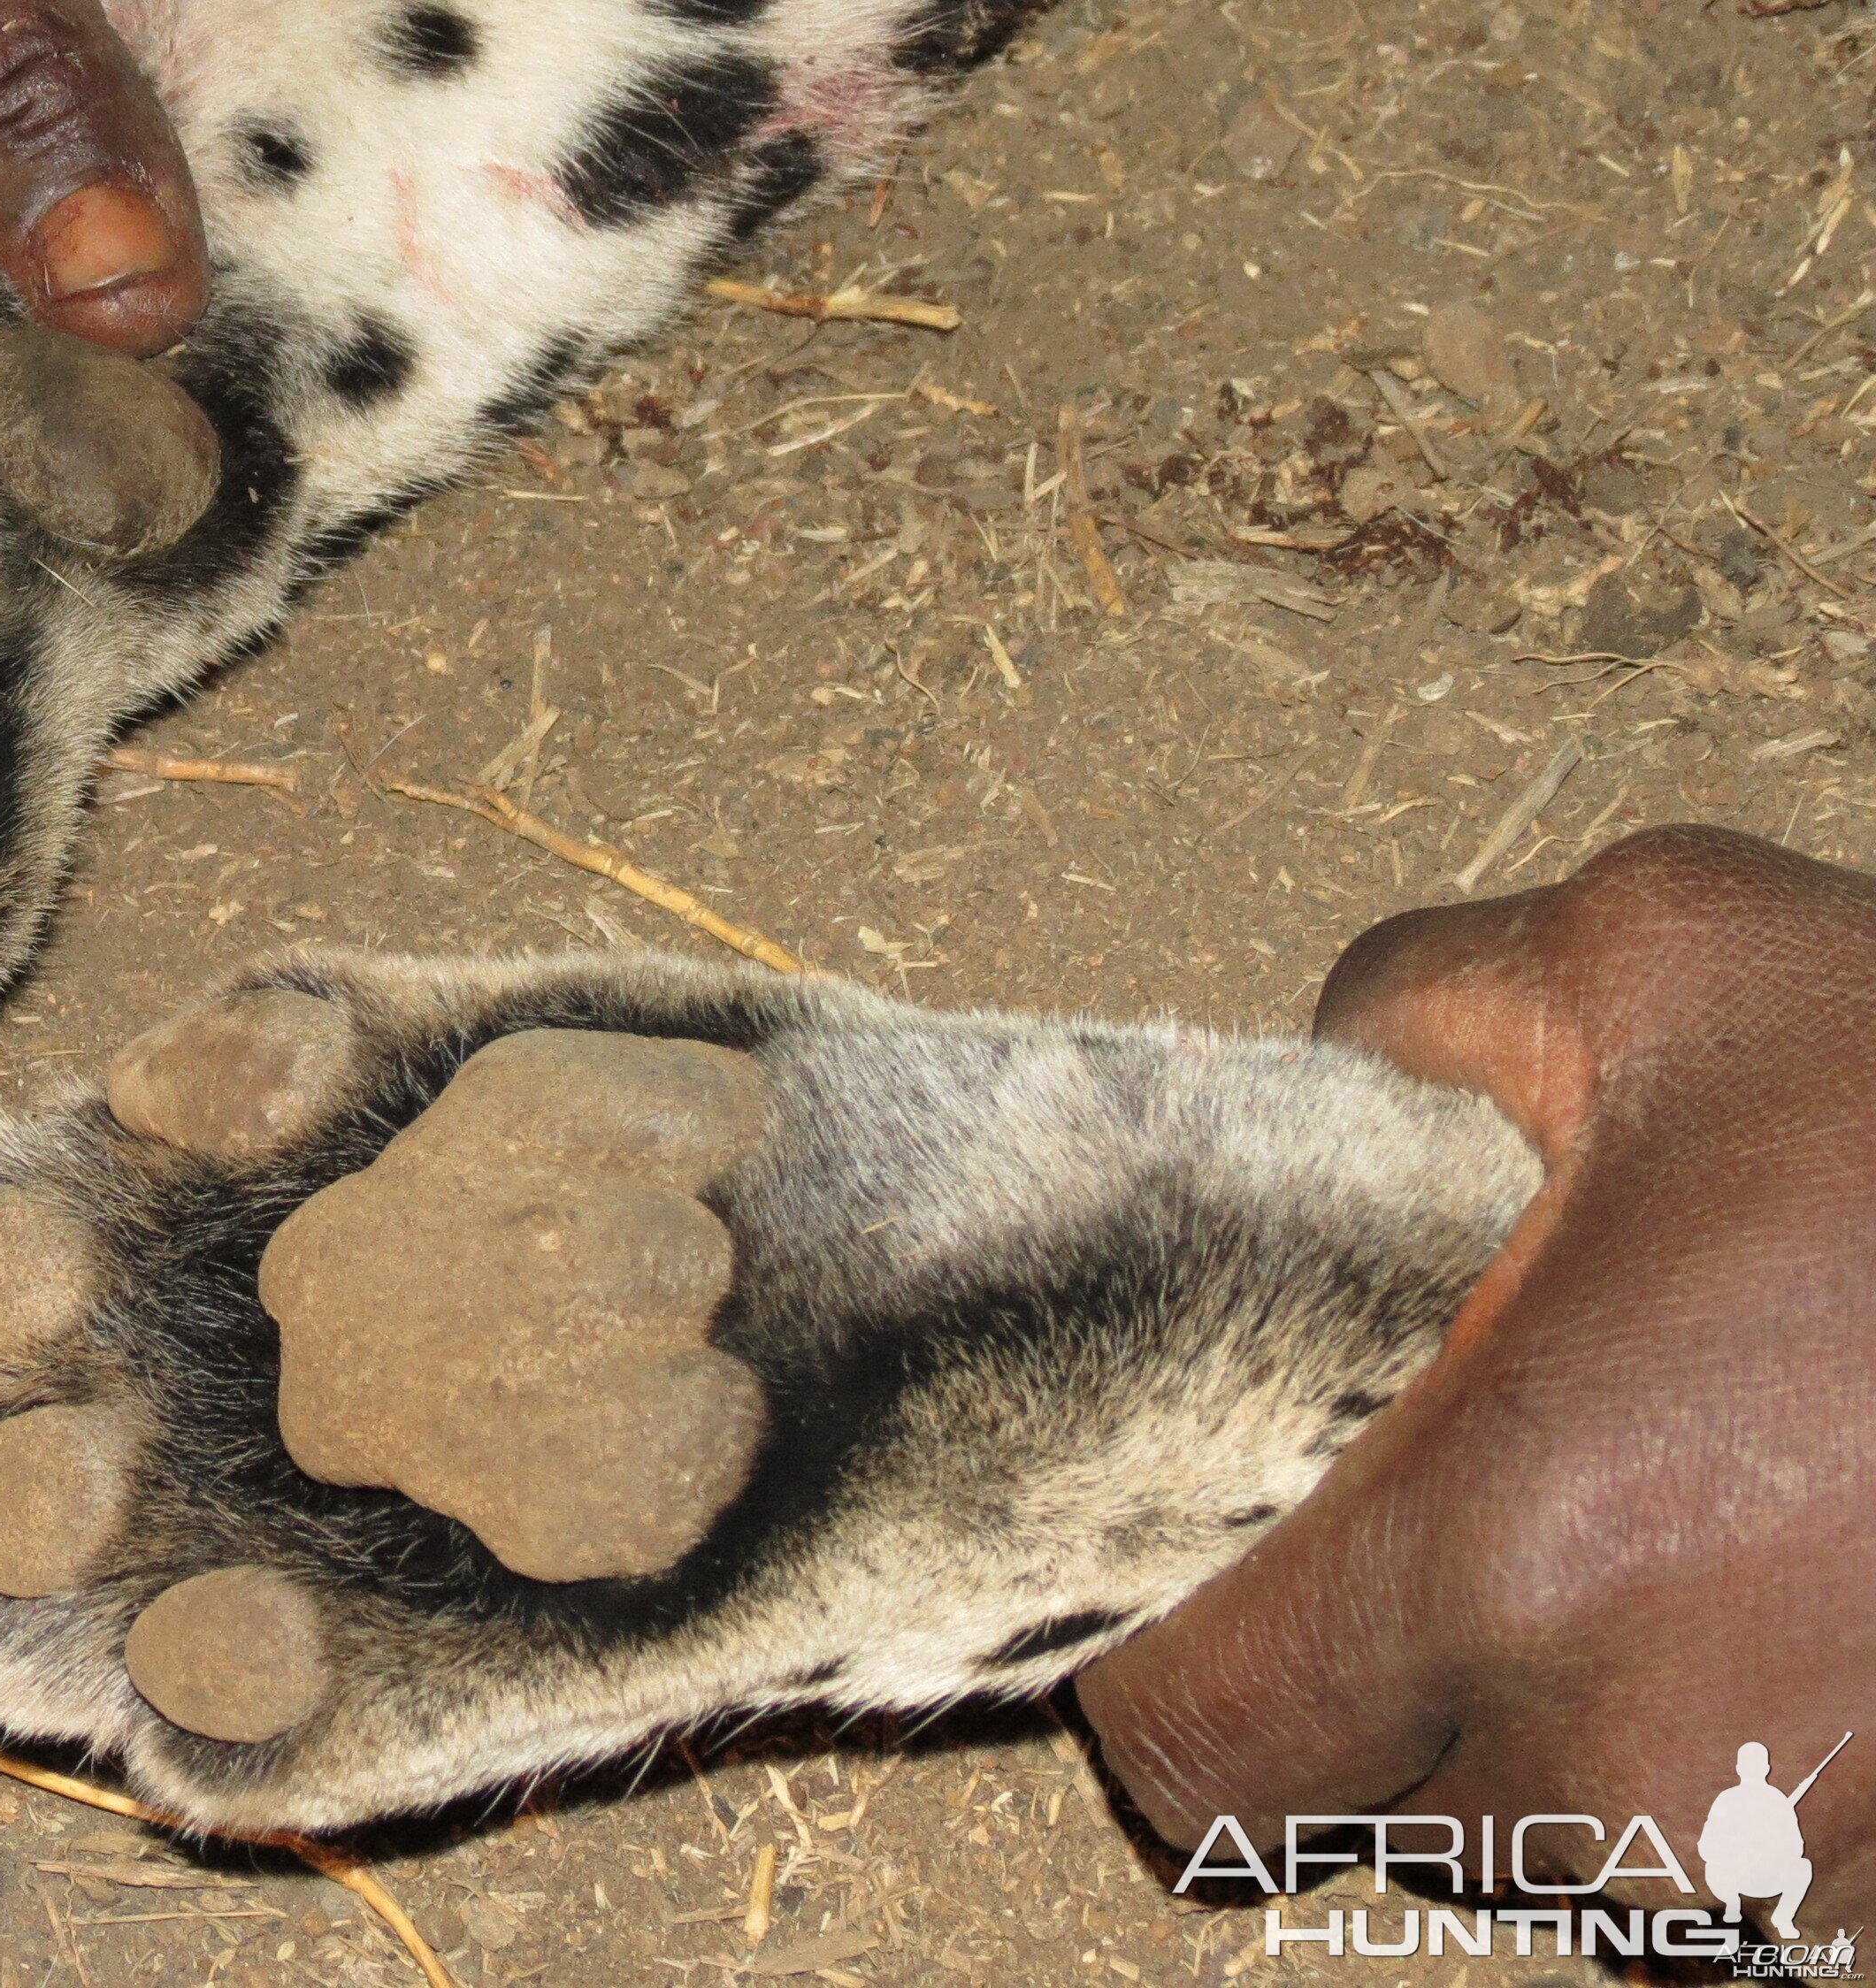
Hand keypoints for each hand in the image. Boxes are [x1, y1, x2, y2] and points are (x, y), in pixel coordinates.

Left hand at [1077, 825, 1875, 1929]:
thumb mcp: (1681, 959)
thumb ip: (1426, 1002)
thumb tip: (1327, 1062)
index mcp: (1519, 1558)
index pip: (1197, 1746)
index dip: (1171, 1652)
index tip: (1214, 1557)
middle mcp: (1637, 1760)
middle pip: (1366, 1799)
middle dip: (1373, 1671)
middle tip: (1453, 1505)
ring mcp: (1790, 1862)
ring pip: (1545, 1852)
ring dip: (1550, 1716)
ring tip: (1660, 1526)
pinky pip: (1718, 1867)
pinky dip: (1708, 1757)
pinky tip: (1778, 1593)